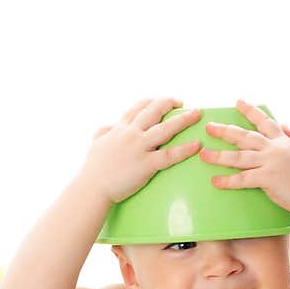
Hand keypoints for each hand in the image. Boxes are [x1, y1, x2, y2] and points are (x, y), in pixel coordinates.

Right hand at [82, 97, 202, 203]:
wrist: (92, 187)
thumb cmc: (93, 169)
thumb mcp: (96, 142)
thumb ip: (104, 131)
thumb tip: (109, 126)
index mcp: (120, 128)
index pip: (139, 107)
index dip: (154, 101)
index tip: (166, 100)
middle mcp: (131, 134)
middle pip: (154, 111)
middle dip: (170, 103)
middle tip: (183, 103)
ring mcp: (139, 148)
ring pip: (165, 129)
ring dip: (184, 120)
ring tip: (197, 114)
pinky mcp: (146, 165)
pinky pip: (169, 155)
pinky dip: (185, 149)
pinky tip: (197, 145)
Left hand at [199, 99, 289, 214]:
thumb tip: (285, 124)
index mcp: (283, 141)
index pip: (264, 122)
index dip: (251, 111)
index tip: (238, 102)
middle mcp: (274, 149)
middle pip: (244, 136)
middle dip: (225, 130)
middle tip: (209, 126)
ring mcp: (269, 163)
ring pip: (239, 156)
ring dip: (219, 155)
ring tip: (204, 154)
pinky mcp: (267, 179)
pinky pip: (243, 178)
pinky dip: (228, 180)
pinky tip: (215, 180)